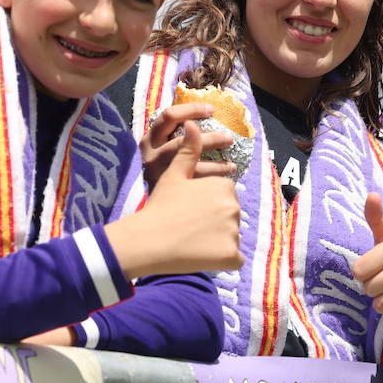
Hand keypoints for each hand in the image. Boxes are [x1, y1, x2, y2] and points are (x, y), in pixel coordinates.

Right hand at [107, 121, 242, 277]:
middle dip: (215, 223)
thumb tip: (192, 123)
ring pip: (231, 238)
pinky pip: (234, 259)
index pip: (224, 198)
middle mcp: (233, 206)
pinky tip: (203, 257)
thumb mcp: (173, 174)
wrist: (148, 240)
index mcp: (224, 186)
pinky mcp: (230, 255)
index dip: (207, 206)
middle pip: (230, 217)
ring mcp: (233, 231)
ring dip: (218, 242)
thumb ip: (188, 150)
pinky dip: (223, 259)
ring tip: (194, 242)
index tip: (190, 213)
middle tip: (191, 228)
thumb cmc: (160, 205)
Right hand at [140, 102, 236, 187]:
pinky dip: (216, 183)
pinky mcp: (172, 194)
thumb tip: (206, 114)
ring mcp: (159, 176)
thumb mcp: (158, 152)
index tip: (212, 110)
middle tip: (229, 138)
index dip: (191, 109)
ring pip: (196, 167)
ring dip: (219, 165)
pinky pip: (200, 185)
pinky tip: (225, 183)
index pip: (169, 116)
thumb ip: (174, 136)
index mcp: (148, 142)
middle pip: (184, 141)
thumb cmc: (158, 176)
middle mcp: (152, 157)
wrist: (149, 214)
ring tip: (232, 165)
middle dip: (212, 138)